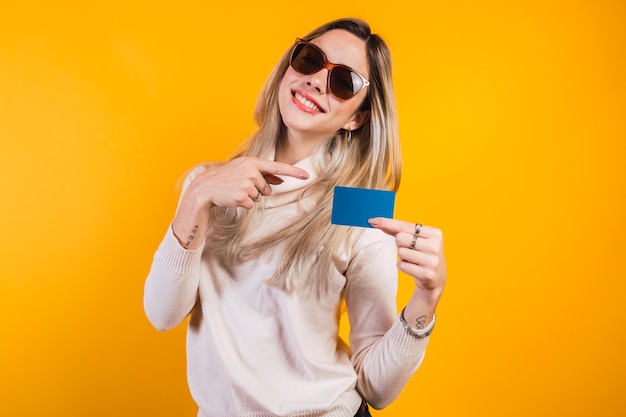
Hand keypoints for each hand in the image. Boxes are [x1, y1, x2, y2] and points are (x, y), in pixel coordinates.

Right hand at [183, 157, 308, 210]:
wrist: (205, 187)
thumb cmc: (226, 178)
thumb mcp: (244, 170)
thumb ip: (263, 174)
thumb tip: (281, 180)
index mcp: (253, 162)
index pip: (278, 167)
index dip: (293, 172)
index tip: (307, 175)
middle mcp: (251, 171)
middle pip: (267, 188)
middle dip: (257, 190)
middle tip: (241, 186)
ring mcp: (247, 184)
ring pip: (260, 197)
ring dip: (250, 197)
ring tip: (235, 191)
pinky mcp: (242, 196)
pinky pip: (252, 205)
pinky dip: (244, 204)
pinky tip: (233, 198)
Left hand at [368, 218, 445, 316]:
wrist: (437, 278)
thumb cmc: (423, 254)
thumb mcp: (417, 240)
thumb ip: (399, 230)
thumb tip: (377, 222)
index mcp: (434, 233)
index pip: (405, 226)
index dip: (388, 223)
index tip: (373, 221)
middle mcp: (435, 246)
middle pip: (400, 238)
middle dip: (400, 244)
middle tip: (411, 250)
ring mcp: (432, 261)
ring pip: (400, 252)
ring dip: (403, 257)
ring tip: (414, 260)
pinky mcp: (426, 274)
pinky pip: (401, 265)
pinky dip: (403, 266)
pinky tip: (414, 268)